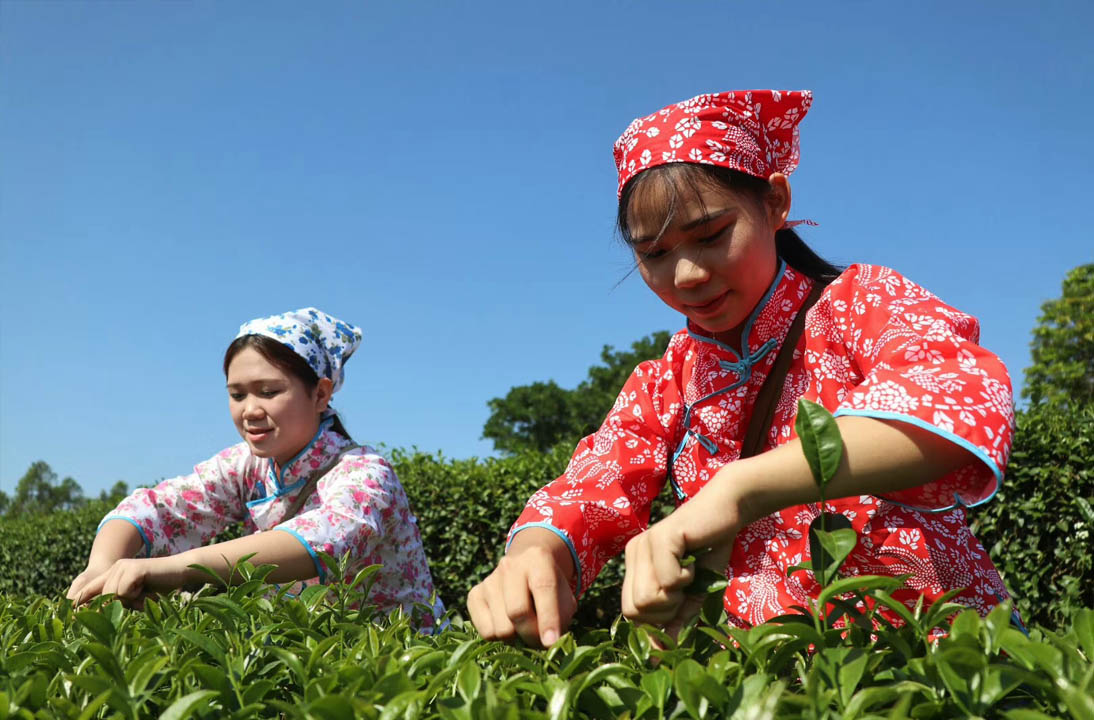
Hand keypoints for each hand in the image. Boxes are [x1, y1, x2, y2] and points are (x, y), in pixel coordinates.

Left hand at [66, 556, 188, 607]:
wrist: (180, 571)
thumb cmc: (160, 587)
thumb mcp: (135, 597)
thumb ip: (119, 602)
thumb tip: (99, 617)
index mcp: (113, 573)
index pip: (89, 589)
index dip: (78, 603)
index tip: (68, 618)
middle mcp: (116, 567)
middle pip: (101, 595)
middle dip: (112, 606)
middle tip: (136, 604)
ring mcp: (124, 566)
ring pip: (111, 594)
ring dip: (128, 601)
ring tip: (144, 596)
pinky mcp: (133, 568)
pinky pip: (123, 591)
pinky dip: (135, 595)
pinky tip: (146, 589)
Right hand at [467, 529, 577, 646]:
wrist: (526, 568)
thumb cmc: (550, 587)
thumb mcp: (565, 597)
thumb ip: (561, 618)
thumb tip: (549, 643)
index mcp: (538, 559)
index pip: (543, 588)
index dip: (549, 619)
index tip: (551, 643)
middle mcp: (510, 565)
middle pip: (517, 611)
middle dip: (531, 635)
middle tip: (540, 641)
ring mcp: (489, 580)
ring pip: (501, 628)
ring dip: (516, 639)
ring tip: (525, 629)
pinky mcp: (474, 595)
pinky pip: (485, 632)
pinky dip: (500, 638)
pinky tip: (509, 625)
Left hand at [621, 473, 741, 635]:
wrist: (728, 512)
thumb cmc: (710, 551)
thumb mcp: (693, 594)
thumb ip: (676, 620)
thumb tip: (661, 656)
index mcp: (635, 566)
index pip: (629, 614)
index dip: (656, 621)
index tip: (679, 604)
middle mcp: (633, 553)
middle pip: (634, 610)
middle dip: (666, 611)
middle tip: (686, 588)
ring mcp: (642, 544)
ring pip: (647, 598)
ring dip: (676, 595)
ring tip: (689, 574)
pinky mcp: (659, 538)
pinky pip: (666, 580)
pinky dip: (687, 579)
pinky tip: (694, 562)